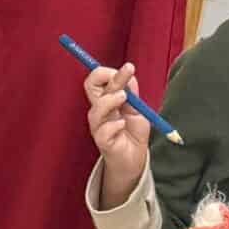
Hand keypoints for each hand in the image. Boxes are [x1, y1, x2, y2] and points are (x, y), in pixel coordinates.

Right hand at [86, 64, 152, 206]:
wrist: (134, 159)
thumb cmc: (133, 133)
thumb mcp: (137, 109)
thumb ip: (131, 93)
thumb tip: (128, 74)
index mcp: (105, 100)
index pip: (97, 79)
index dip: (107, 71)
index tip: (127, 68)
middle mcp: (99, 111)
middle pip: (91, 86)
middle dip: (107, 76)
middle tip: (125, 74)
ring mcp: (99, 126)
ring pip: (96, 108)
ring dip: (111, 99)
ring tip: (125, 99)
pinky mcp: (103, 142)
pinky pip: (103, 131)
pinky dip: (114, 125)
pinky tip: (123, 125)